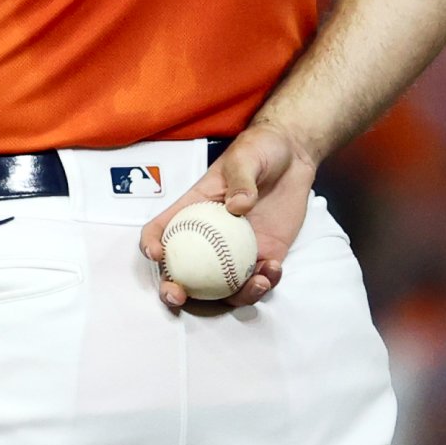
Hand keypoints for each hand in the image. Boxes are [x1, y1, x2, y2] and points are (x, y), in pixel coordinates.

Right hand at [139, 122, 317, 310]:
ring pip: (223, 286)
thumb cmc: (260, 149)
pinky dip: (265, 284)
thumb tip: (238, 207)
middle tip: (178, 296)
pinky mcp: (265, 254)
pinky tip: (275, 270)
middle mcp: (210, 236)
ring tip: (256, 283)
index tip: (156, 254)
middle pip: (184, 270)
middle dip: (174, 290)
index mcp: (194, 208)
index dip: (152, 244)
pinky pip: (259, 280)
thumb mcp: (245, 157)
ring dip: (235, 295)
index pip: (163, 228)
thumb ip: (241, 179)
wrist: (294, 156)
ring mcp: (236, 250)